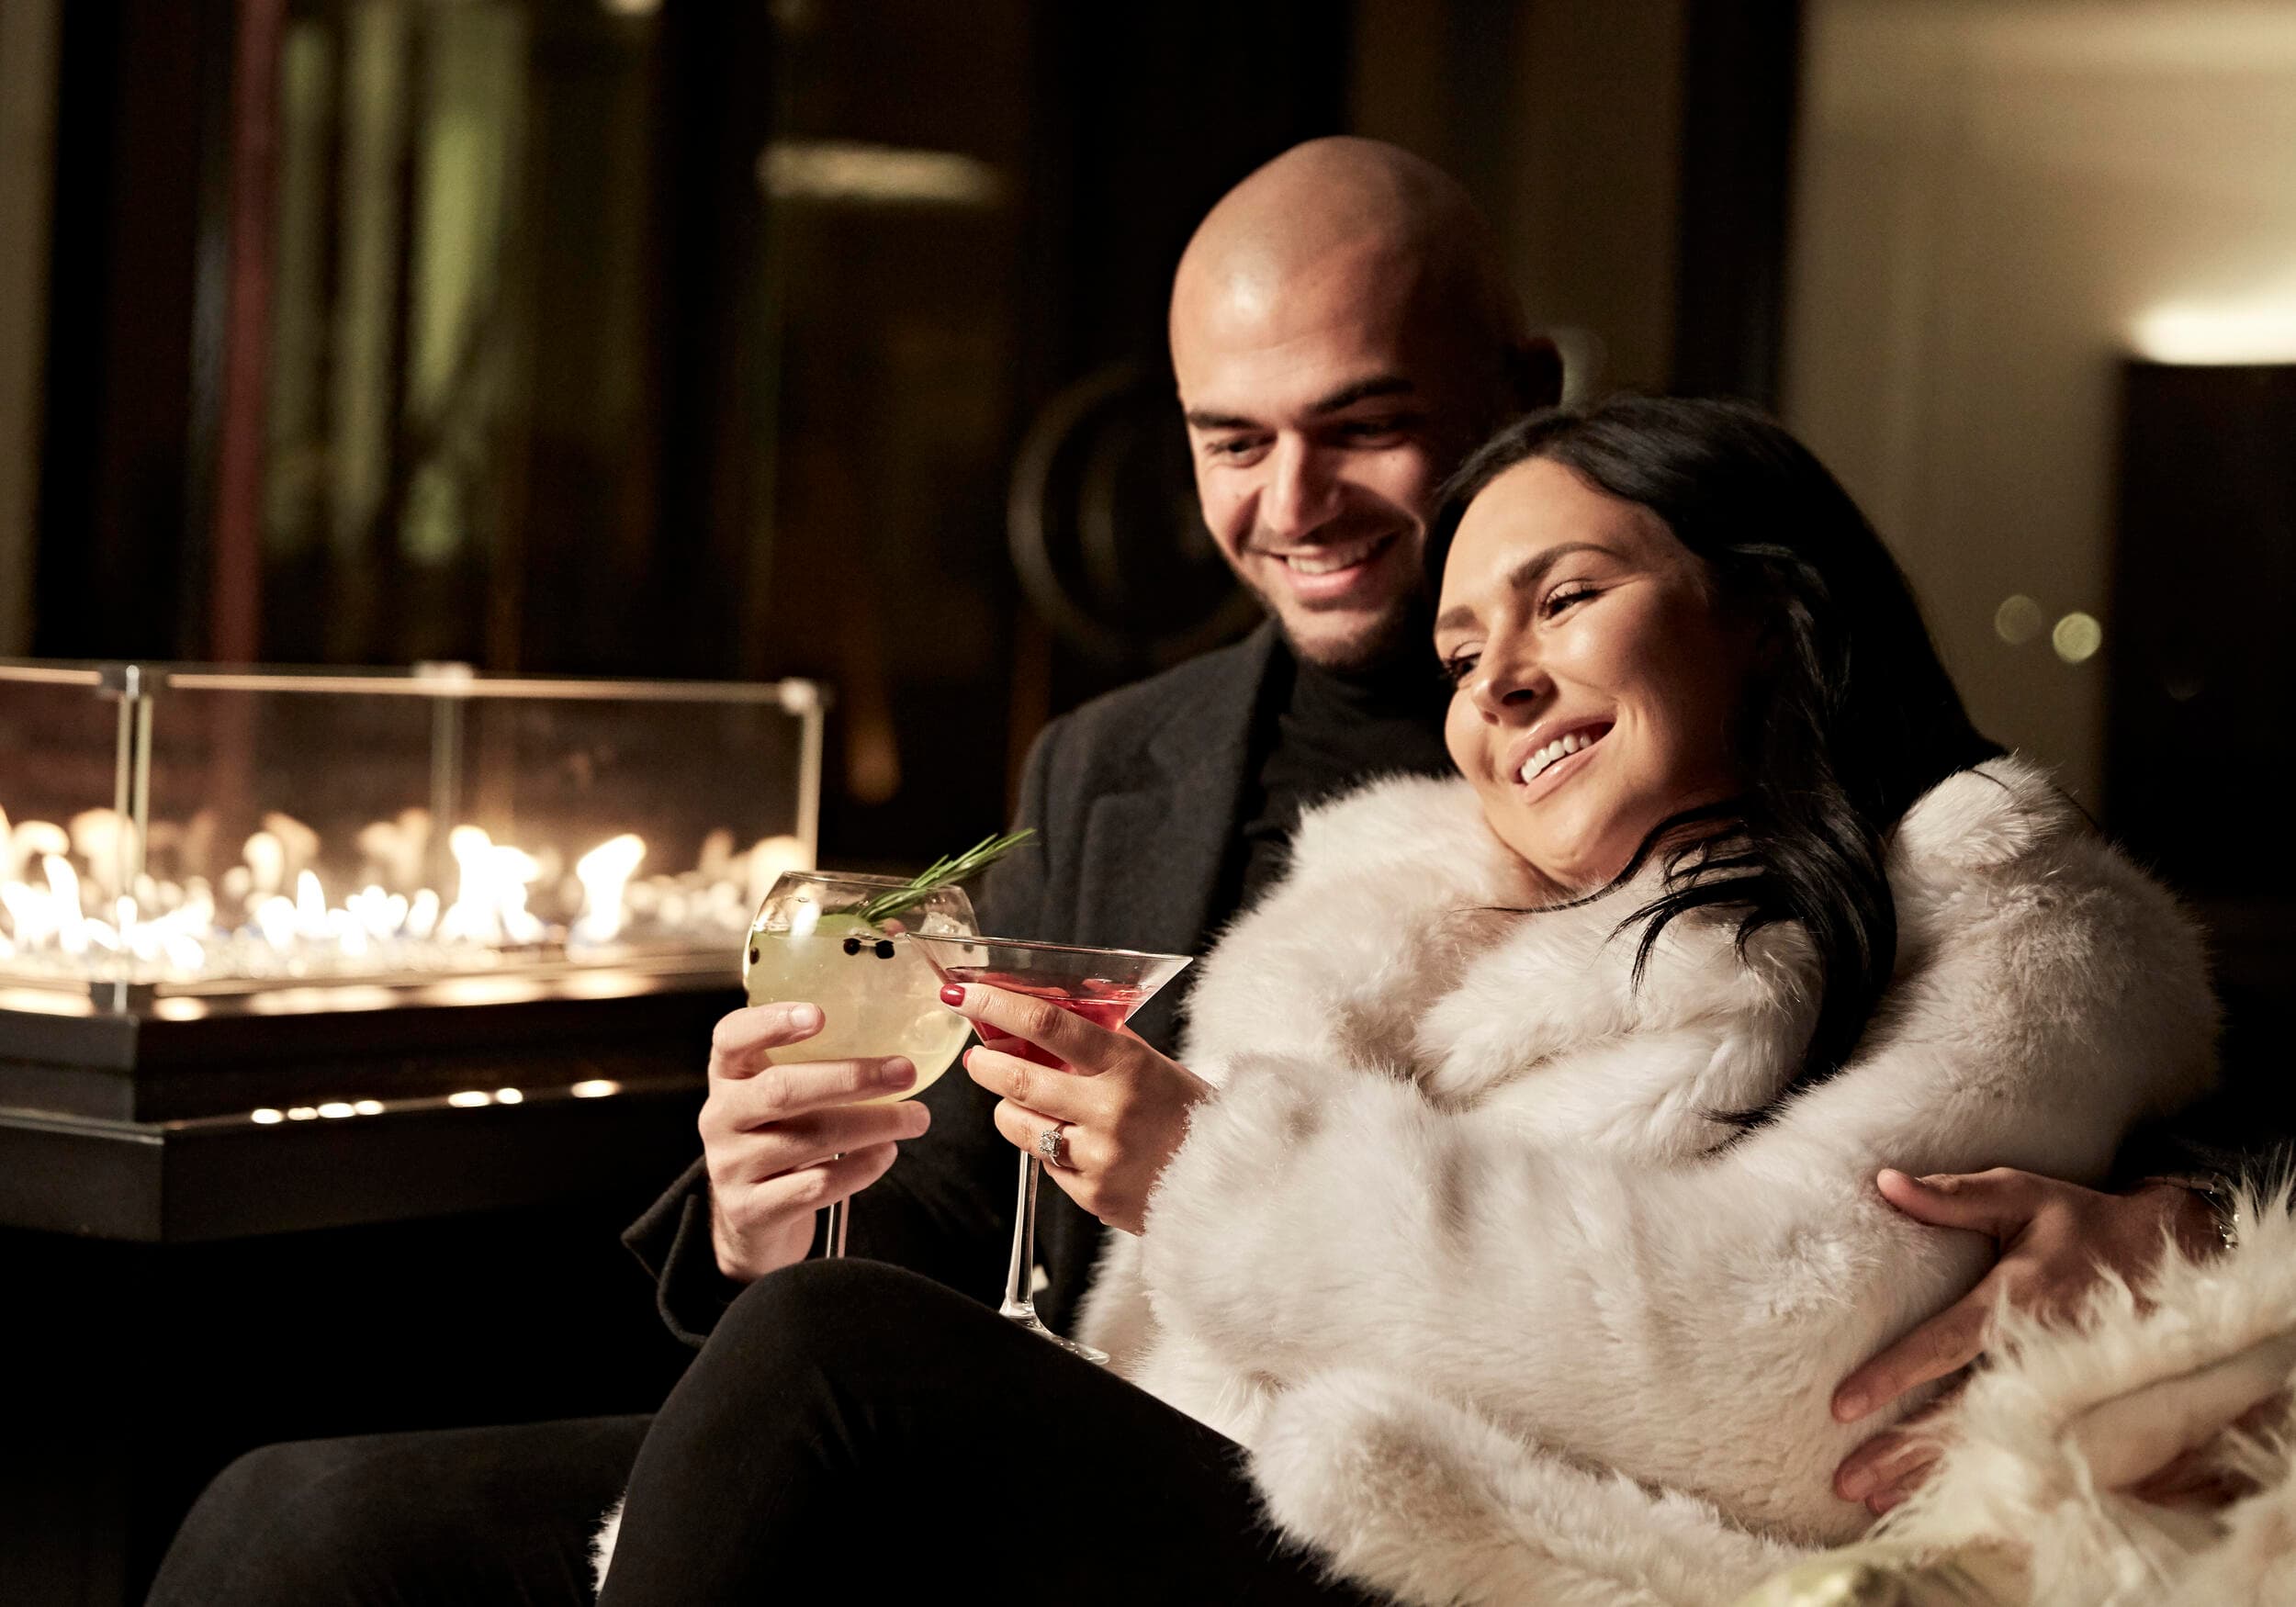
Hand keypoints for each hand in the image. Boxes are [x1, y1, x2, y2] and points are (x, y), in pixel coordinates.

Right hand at [699, 1000, 932, 1280]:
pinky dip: (861, 1167)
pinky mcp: (752, 1211)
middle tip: (905, 1072)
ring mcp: (731, 1167)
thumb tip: (894, 1046)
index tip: (820, 1015)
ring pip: (809, 1139)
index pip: (731, 1038)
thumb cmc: (779, 1141)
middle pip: (782, 1090)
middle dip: (851, 1078)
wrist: (751, 1221)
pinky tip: (887, 1153)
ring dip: (873, 1124)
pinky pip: (816, 1185)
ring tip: (916, 1117)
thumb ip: (814, 1066)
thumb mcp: (780, 1099)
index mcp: (728, 1077)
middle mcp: (721, 1118)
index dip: (770, 1023)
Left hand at [941, 982, 1211, 1234]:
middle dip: (985, 1064)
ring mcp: (1097, 1157)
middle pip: (1018, 1079)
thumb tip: (1054, 1014)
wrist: (1234, 1184)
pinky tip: (1071, 1141)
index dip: (996, 1006)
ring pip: (1019, 1126)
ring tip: (1023, 1101)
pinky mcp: (1091, 1195)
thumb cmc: (1192, 1117)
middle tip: (977, 1057)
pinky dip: (1047, 1147)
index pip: (1048, 1025)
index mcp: (1128, 1066)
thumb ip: (1107, 1043)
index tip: (965, 995)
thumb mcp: (1157, 1066)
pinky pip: (1045, 1164)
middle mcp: (1109, 1111)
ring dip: (1010, 1109)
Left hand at [1830, 1168, 2216, 1512]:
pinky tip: (1938, 1499)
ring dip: (1932, 1474)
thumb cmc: (2078, 1220)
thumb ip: (1953, 1195)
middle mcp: (2042, 1350)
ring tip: (1875, 1501)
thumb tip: (1883, 1181)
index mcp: (2022, 1297)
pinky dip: (1979, 1476)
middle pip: (1963, 1412)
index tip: (1842, 1405)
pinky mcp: (2081, 1403)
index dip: (1895, 1374)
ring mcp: (2064, 1384)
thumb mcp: (2020, 1194)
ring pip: (1991, 1441)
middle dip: (1903, 1449)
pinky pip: (2025, 1449)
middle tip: (1845, 1480)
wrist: (2169, 1251)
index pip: (1946, 1342)